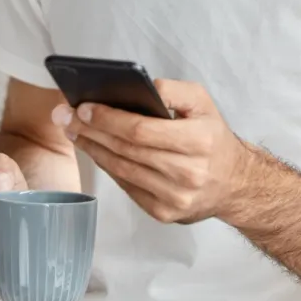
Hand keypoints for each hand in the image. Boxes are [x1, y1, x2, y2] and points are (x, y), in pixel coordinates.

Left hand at [53, 79, 251, 223]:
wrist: (235, 183)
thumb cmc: (213, 137)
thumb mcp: (203, 103)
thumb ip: (173, 90)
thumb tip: (138, 87)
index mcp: (198, 142)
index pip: (141, 130)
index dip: (108, 119)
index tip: (83, 107)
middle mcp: (188, 173)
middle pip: (126, 150)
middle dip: (91, 131)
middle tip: (65, 116)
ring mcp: (175, 197)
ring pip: (122, 169)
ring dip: (93, 149)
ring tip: (73, 131)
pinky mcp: (164, 213)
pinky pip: (127, 186)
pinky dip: (108, 167)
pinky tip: (95, 150)